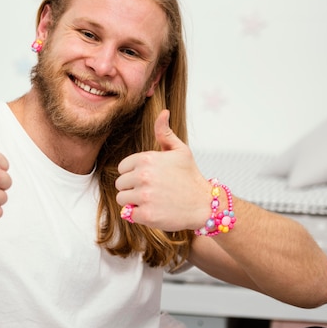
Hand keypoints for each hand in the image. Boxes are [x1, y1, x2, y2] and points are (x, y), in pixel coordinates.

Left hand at [115, 109, 208, 231]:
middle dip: (132, 188)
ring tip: (151, 201)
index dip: (133, 174)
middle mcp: (143, 176)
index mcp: (146, 159)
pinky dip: (139, 215)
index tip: (148, 178)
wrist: (206, 204)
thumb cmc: (190, 177)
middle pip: (120, 184)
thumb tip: (163, 112)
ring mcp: (144, 196)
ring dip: (133, 202)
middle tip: (151, 191)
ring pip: (122, 199)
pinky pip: (130, 214)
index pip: (122, 168)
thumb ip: (165, 133)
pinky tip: (154, 210)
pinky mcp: (146, 215)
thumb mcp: (180, 151)